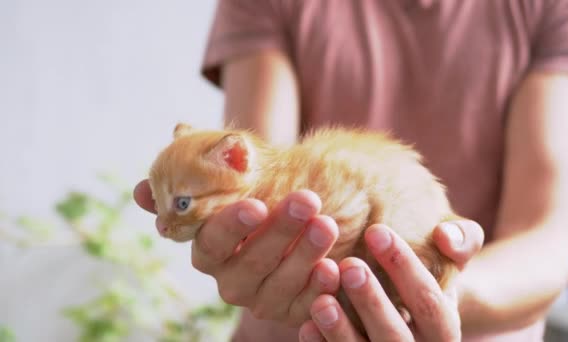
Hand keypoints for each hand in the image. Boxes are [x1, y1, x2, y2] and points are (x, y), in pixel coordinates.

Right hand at [133, 180, 341, 325]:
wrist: (302, 219)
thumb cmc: (267, 198)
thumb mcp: (236, 186)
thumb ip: (193, 185)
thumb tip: (140, 190)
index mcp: (210, 251)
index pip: (212, 242)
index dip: (231, 226)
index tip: (256, 205)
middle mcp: (230, 281)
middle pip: (251, 262)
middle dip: (280, 231)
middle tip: (307, 200)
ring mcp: (262, 300)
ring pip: (280, 284)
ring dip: (304, 255)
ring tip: (327, 225)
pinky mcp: (291, 313)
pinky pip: (304, 306)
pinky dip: (319, 288)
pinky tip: (335, 267)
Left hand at [298, 221, 483, 341]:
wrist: (405, 311)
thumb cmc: (424, 278)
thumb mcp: (449, 260)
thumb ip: (462, 241)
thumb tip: (445, 235)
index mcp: (444, 330)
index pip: (430, 303)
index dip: (405, 268)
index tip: (376, 231)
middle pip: (396, 336)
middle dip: (372, 301)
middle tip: (349, 265)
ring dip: (341, 330)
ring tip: (322, 300)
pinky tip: (306, 325)